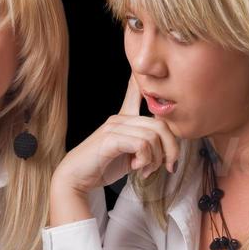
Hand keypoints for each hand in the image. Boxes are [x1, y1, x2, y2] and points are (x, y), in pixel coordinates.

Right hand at [52, 71, 180, 195]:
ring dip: (156, 159)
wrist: (77, 178)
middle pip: (161, 124)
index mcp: (124, 119)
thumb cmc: (103, 166)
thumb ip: (146, 147)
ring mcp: (114, 126)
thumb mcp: (130, 154)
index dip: (142, 79)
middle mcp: (120, 118)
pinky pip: (142, 144)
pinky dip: (145, 160)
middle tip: (167, 166)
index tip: (142, 70)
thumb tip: (169, 152)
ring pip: (154, 136)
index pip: (135, 90)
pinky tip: (136, 167)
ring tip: (146, 169)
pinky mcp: (110, 138)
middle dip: (172, 149)